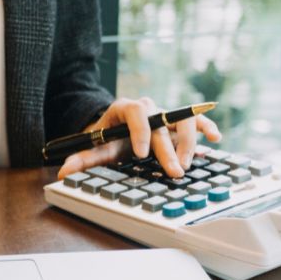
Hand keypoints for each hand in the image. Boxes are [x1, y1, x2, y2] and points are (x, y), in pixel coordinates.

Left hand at [57, 97, 221, 179]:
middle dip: (169, 148)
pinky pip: (195, 119)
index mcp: (124, 109)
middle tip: (174, 171)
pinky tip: (215, 139)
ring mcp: (164, 112)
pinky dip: (206, 127)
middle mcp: (147, 107)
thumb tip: (65, 172)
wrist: (117, 129)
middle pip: (161, 122)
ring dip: (188, 141)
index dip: (139, 131)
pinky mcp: (178, 120)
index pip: (134, 113)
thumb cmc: (107, 138)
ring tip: (188, 164)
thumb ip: (81, 159)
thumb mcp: (94, 147)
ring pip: (182, 119)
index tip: (140, 154)